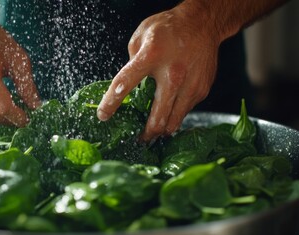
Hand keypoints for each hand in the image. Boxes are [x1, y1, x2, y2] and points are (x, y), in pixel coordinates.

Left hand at [97, 7, 219, 141]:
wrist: (203, 23)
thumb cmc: (169, 28)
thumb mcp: (141, 36)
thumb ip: (131, 62)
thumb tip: (126, 86)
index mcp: (152, 56)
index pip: (125, 83)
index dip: (111, 103)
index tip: (103, 116)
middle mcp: (173, 73)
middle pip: (157, 117)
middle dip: (145, 134)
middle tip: (138, 139)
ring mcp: (190, 84)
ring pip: (173, 121)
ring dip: (161, 131)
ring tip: (153, 132)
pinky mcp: (201, 90)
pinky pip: (184, 112)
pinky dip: (174, 116)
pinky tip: (169, 113)